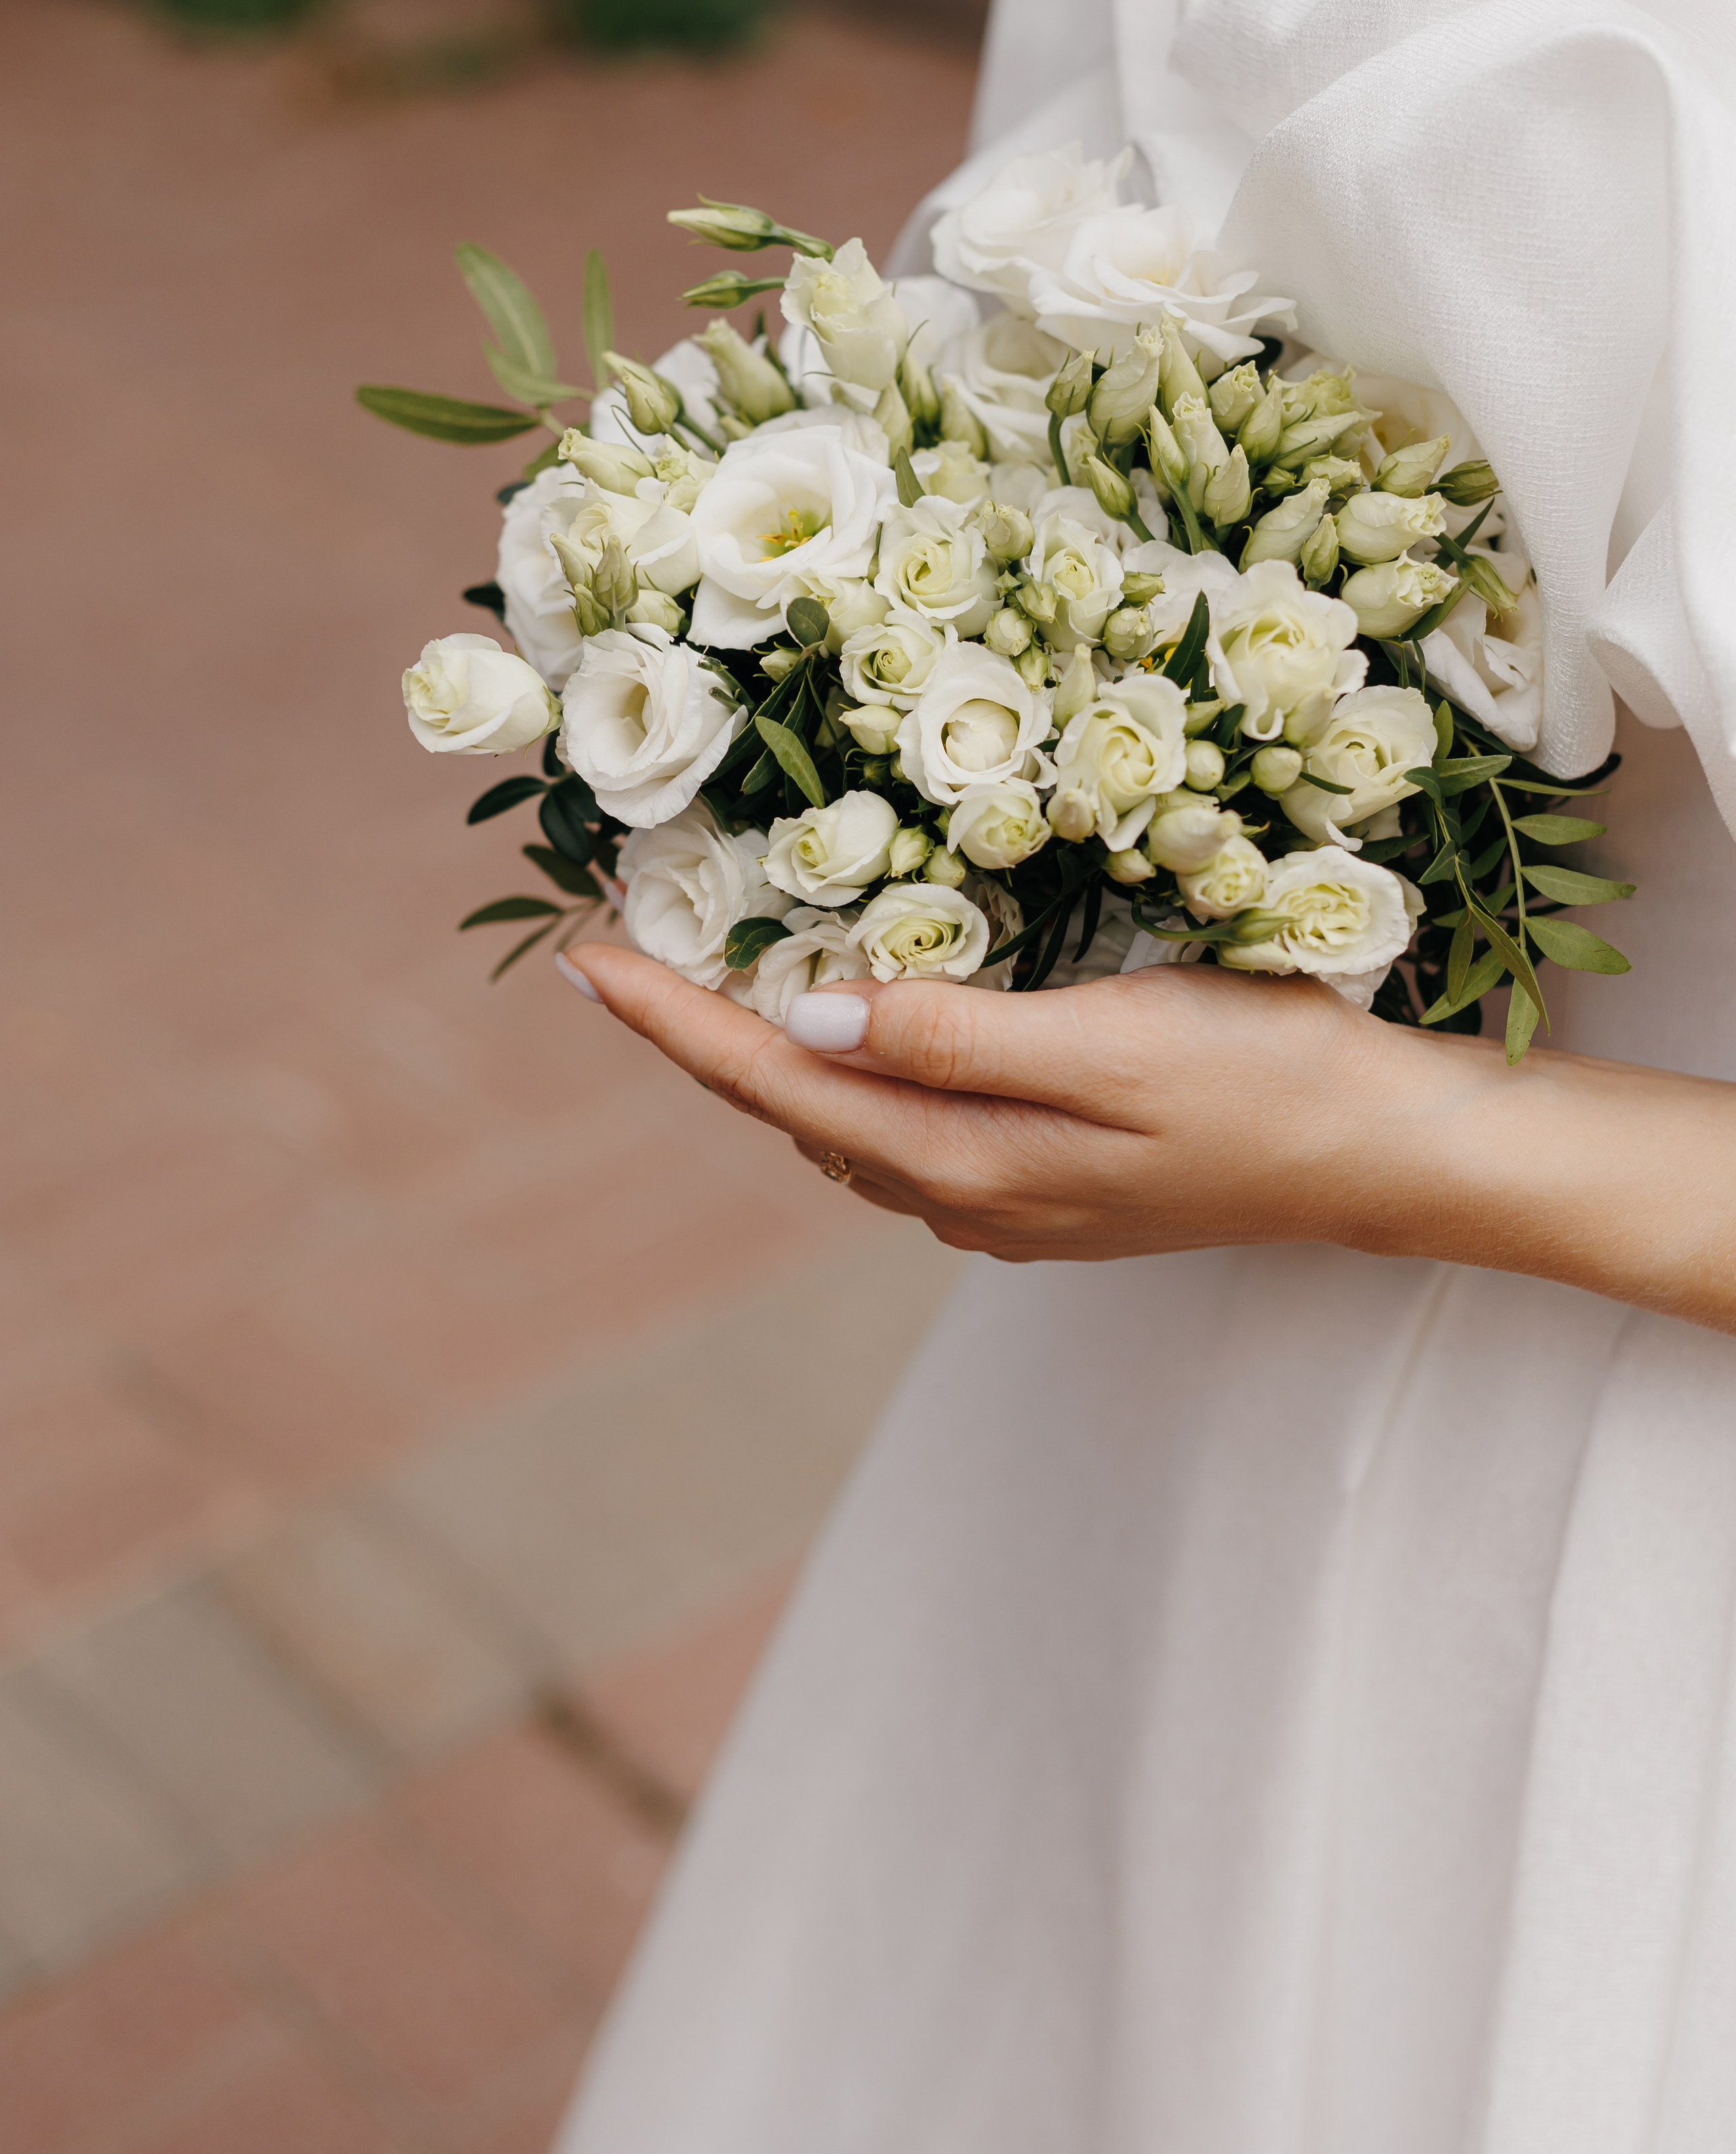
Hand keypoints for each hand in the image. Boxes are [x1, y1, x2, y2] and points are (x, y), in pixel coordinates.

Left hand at [558, 944, 1472, 1262]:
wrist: (1381, 1160)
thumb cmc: (1264, 1081)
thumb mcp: (1111, 1042)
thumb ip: (952, 1039)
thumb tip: (805, 1022)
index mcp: (959, 1158)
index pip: (770, 1081)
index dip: (668, 1018)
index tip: (579, 953)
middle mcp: (957, 1197)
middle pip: (785, 1110)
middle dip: (691, 1033)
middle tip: (611, 949)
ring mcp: (998, 1203)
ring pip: (837, 1127)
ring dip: (759, 1057)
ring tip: (695, 977)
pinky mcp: (1039, 1189)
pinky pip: (898, 1134)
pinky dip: (841, 1080)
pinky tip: (837, 1031)